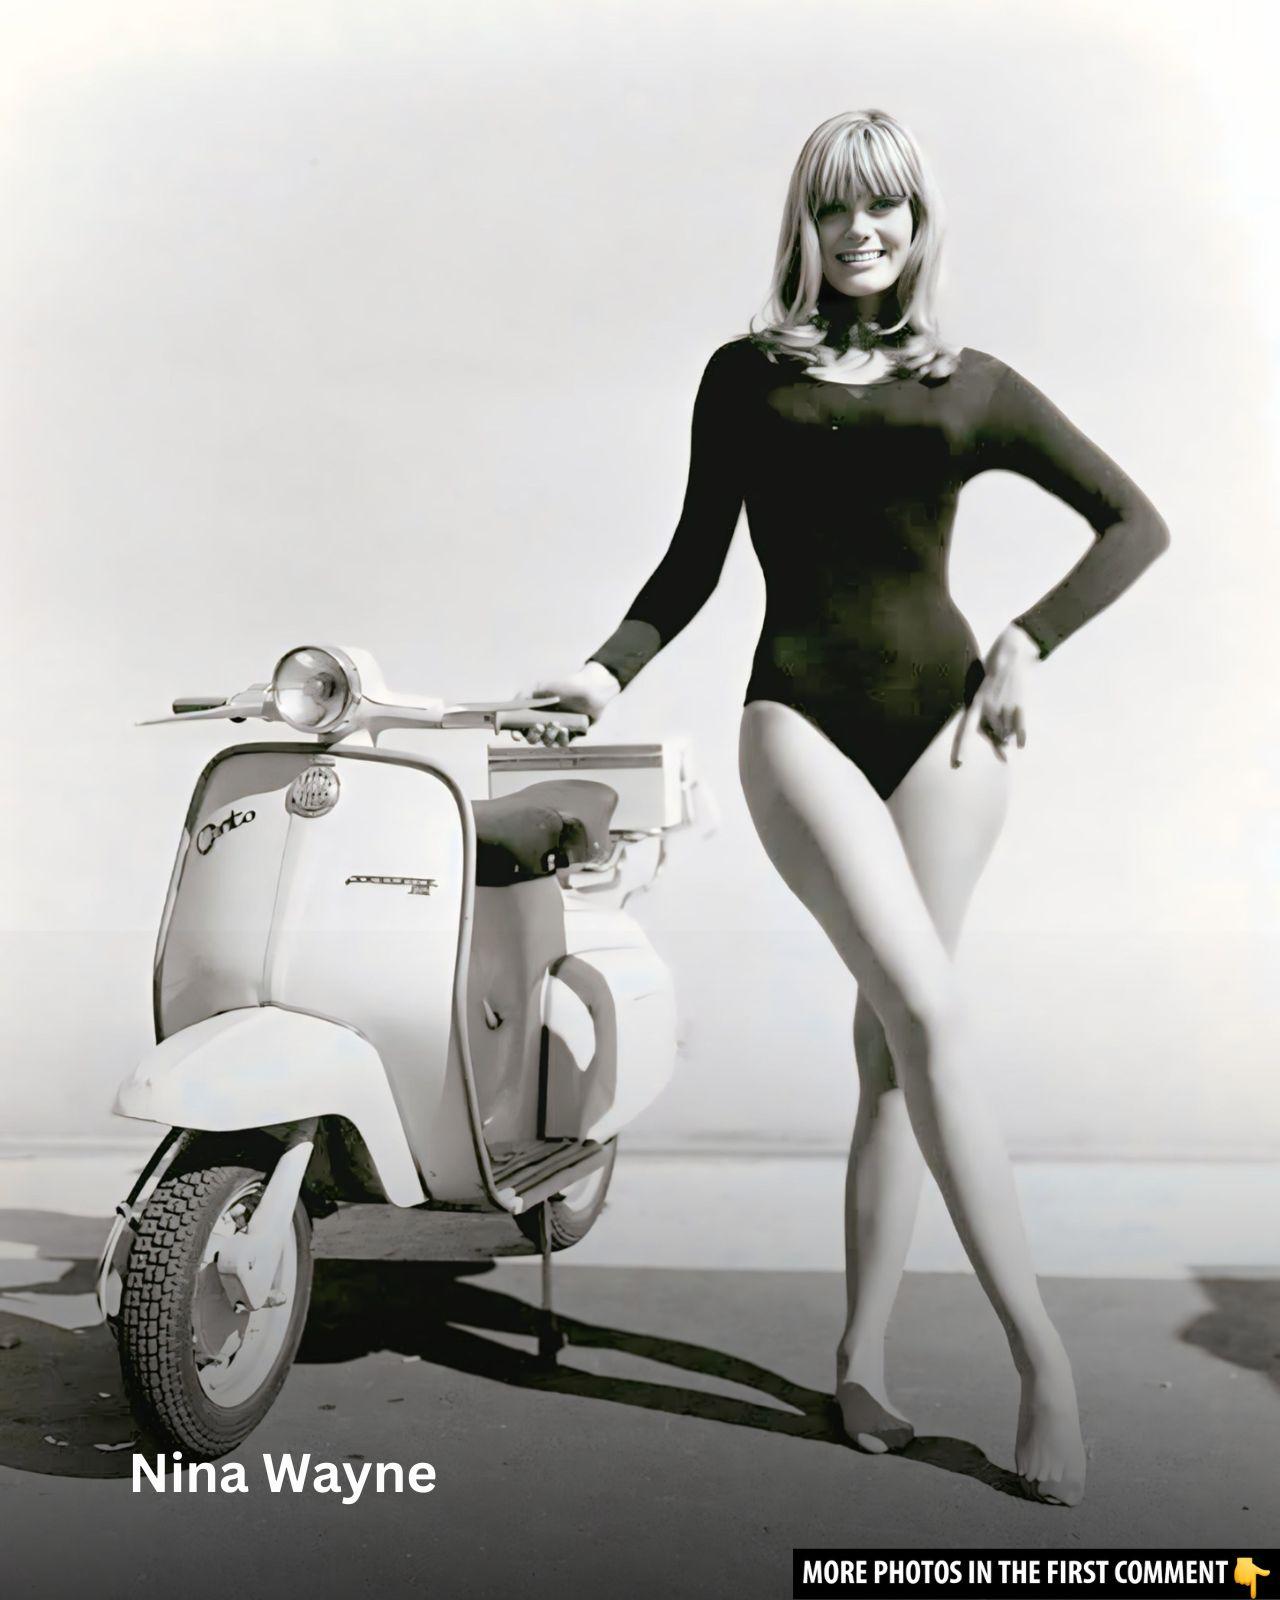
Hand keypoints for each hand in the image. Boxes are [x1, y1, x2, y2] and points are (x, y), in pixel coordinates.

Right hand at [511, 661, 621, 746]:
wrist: (590, 687)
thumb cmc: (566, 685)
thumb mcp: (541, 687)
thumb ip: (524, 696)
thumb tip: (510, 707)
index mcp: (536, 713)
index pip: (521, 728)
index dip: (517, 733)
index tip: (516, 735)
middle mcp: (545, 723)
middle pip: (533, 738)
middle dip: (534, 735)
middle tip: (539, 726)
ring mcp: (559, 729)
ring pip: (548, 742)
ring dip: (549, 736)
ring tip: (556, 724)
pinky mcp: (573, 734)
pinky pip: (564, 743)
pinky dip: (562, 739)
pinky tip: (564, 730)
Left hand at [951, 624, 1038, 768]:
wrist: (1013, 651)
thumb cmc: (995, 674)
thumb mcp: (983, 693)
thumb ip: (988, 720)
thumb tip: (1002, 748)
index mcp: (975, 703)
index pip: (965, 730)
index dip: (960, 749)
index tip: (957, 765)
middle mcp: (988, 708)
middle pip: (994, 737)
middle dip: (999, 737)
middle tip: (1002, 718)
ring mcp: (1005, 706)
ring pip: (1007, 734)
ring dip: (1009, 732)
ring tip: (1010, 712)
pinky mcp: (1020, 704)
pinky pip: (1021, 729)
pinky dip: (1021, 737)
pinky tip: (1021, 744)